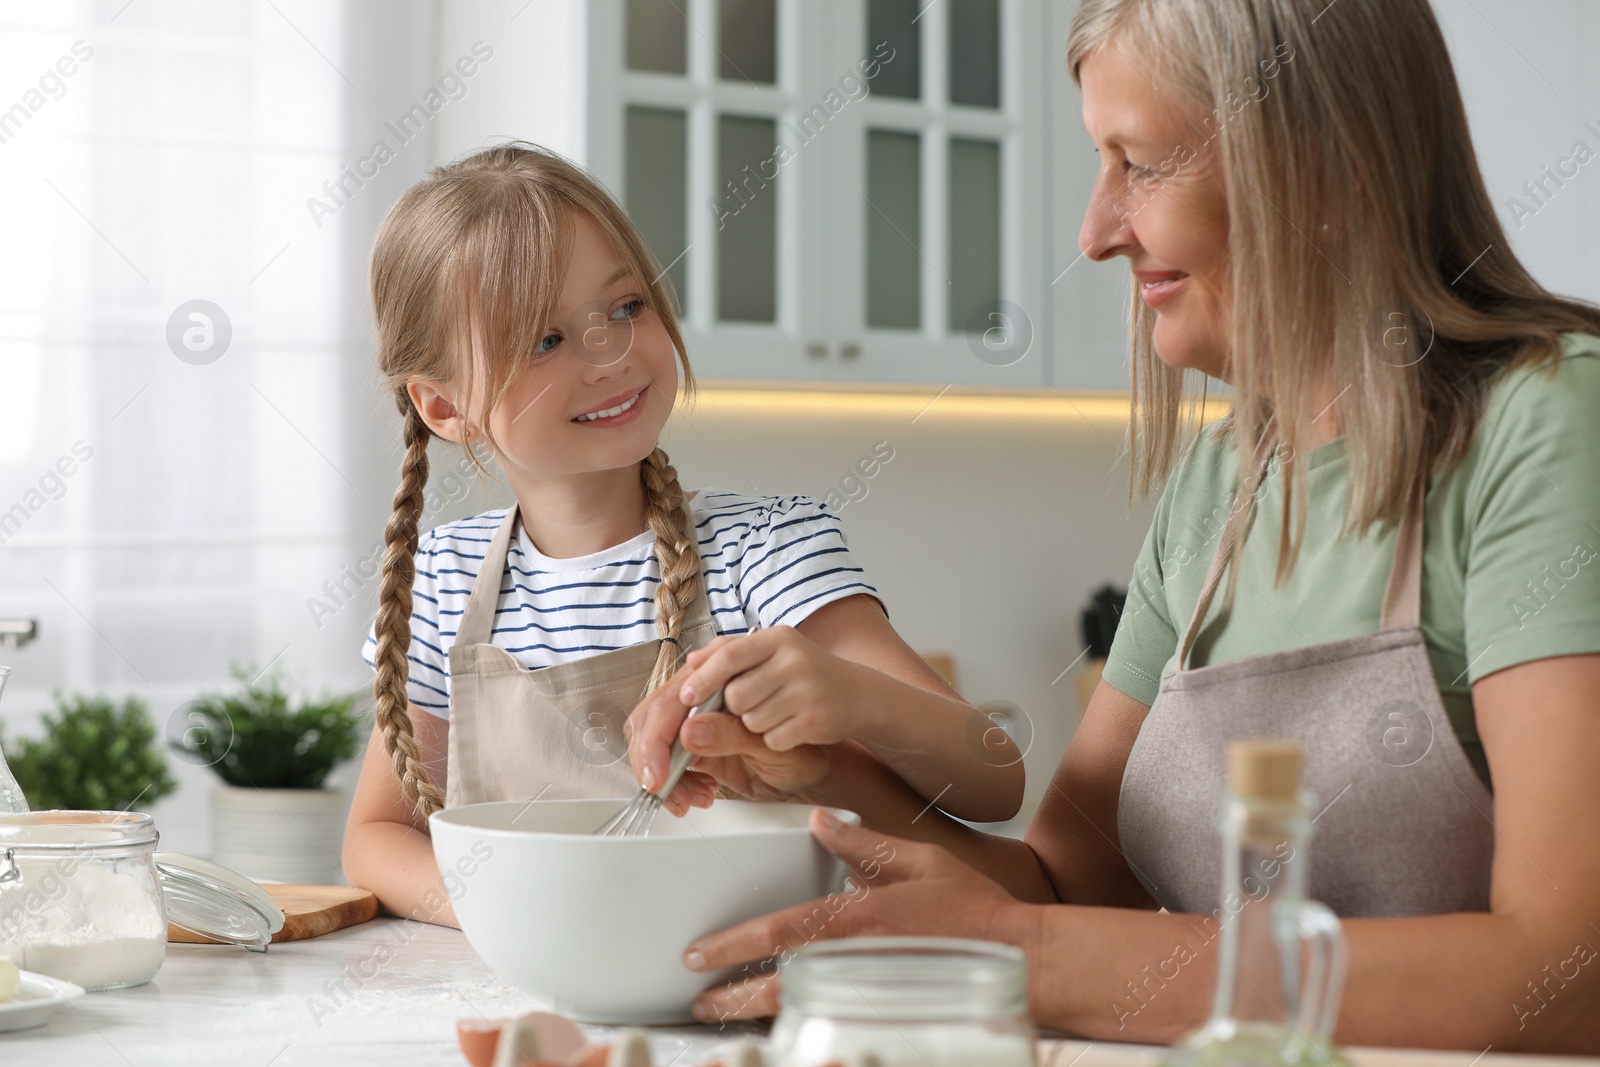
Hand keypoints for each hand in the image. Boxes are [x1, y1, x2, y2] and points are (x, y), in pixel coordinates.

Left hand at [627, 629, 868, 802]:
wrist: (857, 695)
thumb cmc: (804, 674)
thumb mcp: (770, 653)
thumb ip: (728, 654)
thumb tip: (690, 663)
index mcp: (777, 639)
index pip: (729, 656)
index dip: (703, 678)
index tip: (685, 696)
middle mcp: (794, 660)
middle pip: (735, 696)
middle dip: (734, 708)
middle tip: (750, 705)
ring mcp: (807, 691)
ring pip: (751, 720)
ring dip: (754, 725)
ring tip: (776, 713)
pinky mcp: (816, 720)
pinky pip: (773, 739)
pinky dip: (775, 739)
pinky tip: (790, 727)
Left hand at [682, 808, 1020, 1022]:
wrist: (1021, 955)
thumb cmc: (973, 908)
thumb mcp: (916, 860)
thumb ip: (862, 844)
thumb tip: (819, 822)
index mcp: (858, 917)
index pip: (780, 932)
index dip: (733, 945)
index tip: (698, 953)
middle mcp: (856, 959)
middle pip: (777, 985)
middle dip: (731, 994)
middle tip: (699, 998)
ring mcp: (869, 992)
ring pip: (798, 1010)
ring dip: (755, 1014)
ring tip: (723, 1014)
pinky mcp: (885, 1013)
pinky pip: (830, 1021)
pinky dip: (799, 1023)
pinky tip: (780, 1023)